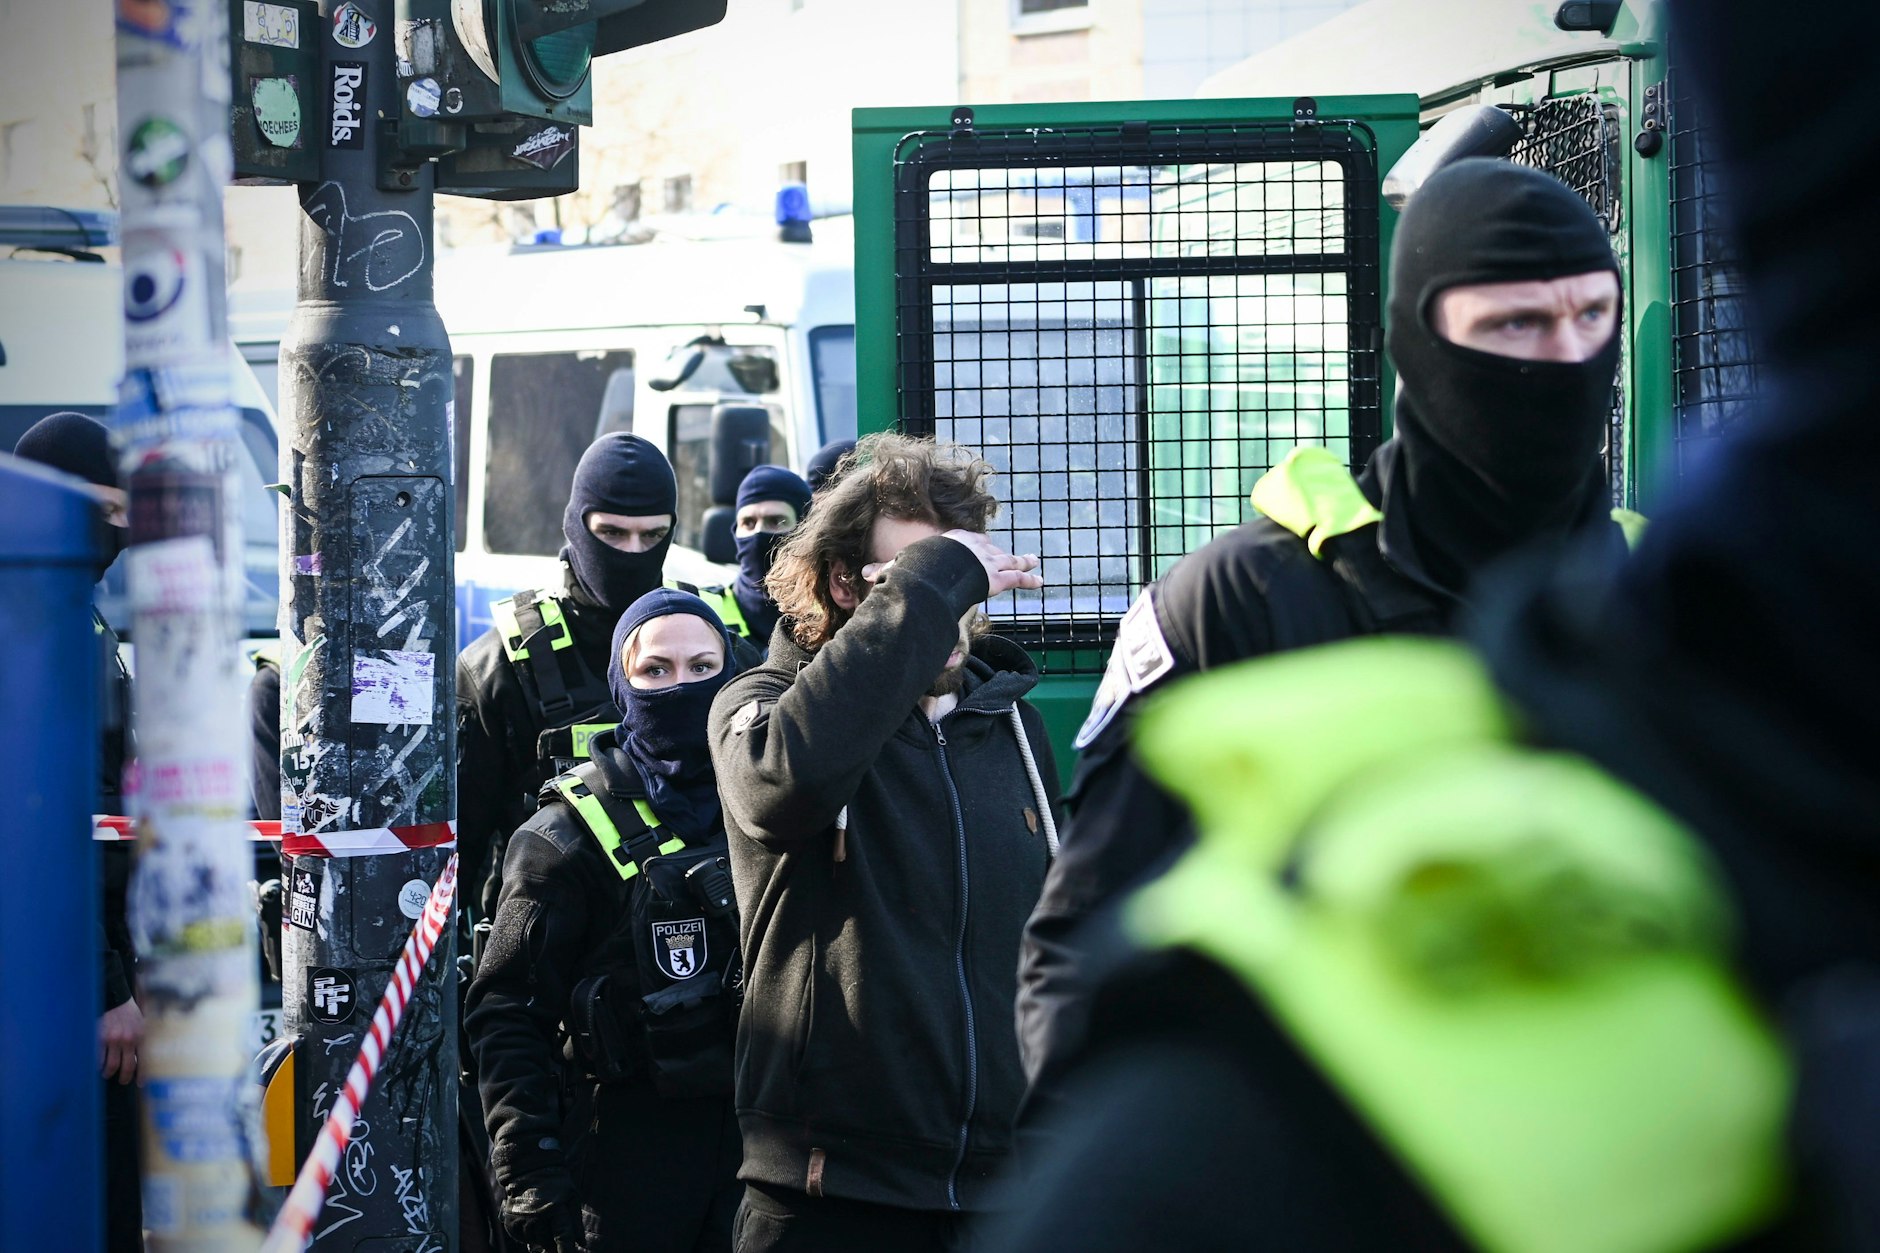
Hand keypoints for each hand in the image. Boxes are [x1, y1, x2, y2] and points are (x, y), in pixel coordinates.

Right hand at [99, 998, 142, 1083]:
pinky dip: (97, 1066)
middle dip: (124, 1077)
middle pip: (126, 1067)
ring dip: (109, 1073)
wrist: (116, 1000)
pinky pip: (98, 1059)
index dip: (142, 1075)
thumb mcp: (143, 1026)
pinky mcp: (99, 1038)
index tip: (140, 1084)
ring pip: (111, 1066)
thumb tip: (140, 1063)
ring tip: (108, 1074)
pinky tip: (98, 1067)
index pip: (144, 1061)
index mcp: (142, 1037)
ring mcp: (113, 1040)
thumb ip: (142, 1042)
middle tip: (123, 1081)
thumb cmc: (130, 1015)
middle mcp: (128, 1040)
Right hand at [501, 1170, 585, 1252]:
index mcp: (556, 1208)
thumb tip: (581, 1243)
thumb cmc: (555, 1183)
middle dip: (554, 1241)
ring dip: (541, 1238)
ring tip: (543, 1220)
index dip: (567, 1250)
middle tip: (555, 1229)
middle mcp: (537, 1216)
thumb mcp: (571, 1196)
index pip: (563, 1236)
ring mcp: (522, 1219)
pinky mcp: (511, 1222)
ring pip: (535, 1242)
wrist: (527, 1169)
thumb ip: (575, 1221)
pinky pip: (522, 1239)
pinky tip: (532, 1222)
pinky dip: (528, 1235)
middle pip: (548, 1243)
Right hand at [861, 530, 1043, 597]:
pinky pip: (1017, 577)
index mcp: (952, 542)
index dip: (974, 546)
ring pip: (1009, 560)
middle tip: (1012, 552)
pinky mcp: (997, 576)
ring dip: (1022, 561)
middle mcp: (973, 547)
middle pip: (990, 548)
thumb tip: (862, 574)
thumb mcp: (901, 568)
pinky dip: (1029, 579)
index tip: (979, 546)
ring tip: (1033, 560)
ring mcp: (988, 560)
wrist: (937, 568)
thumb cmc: (918, 567)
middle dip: (1001, 551)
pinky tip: (1040, 580)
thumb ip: (886, 571)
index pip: (966, 542)